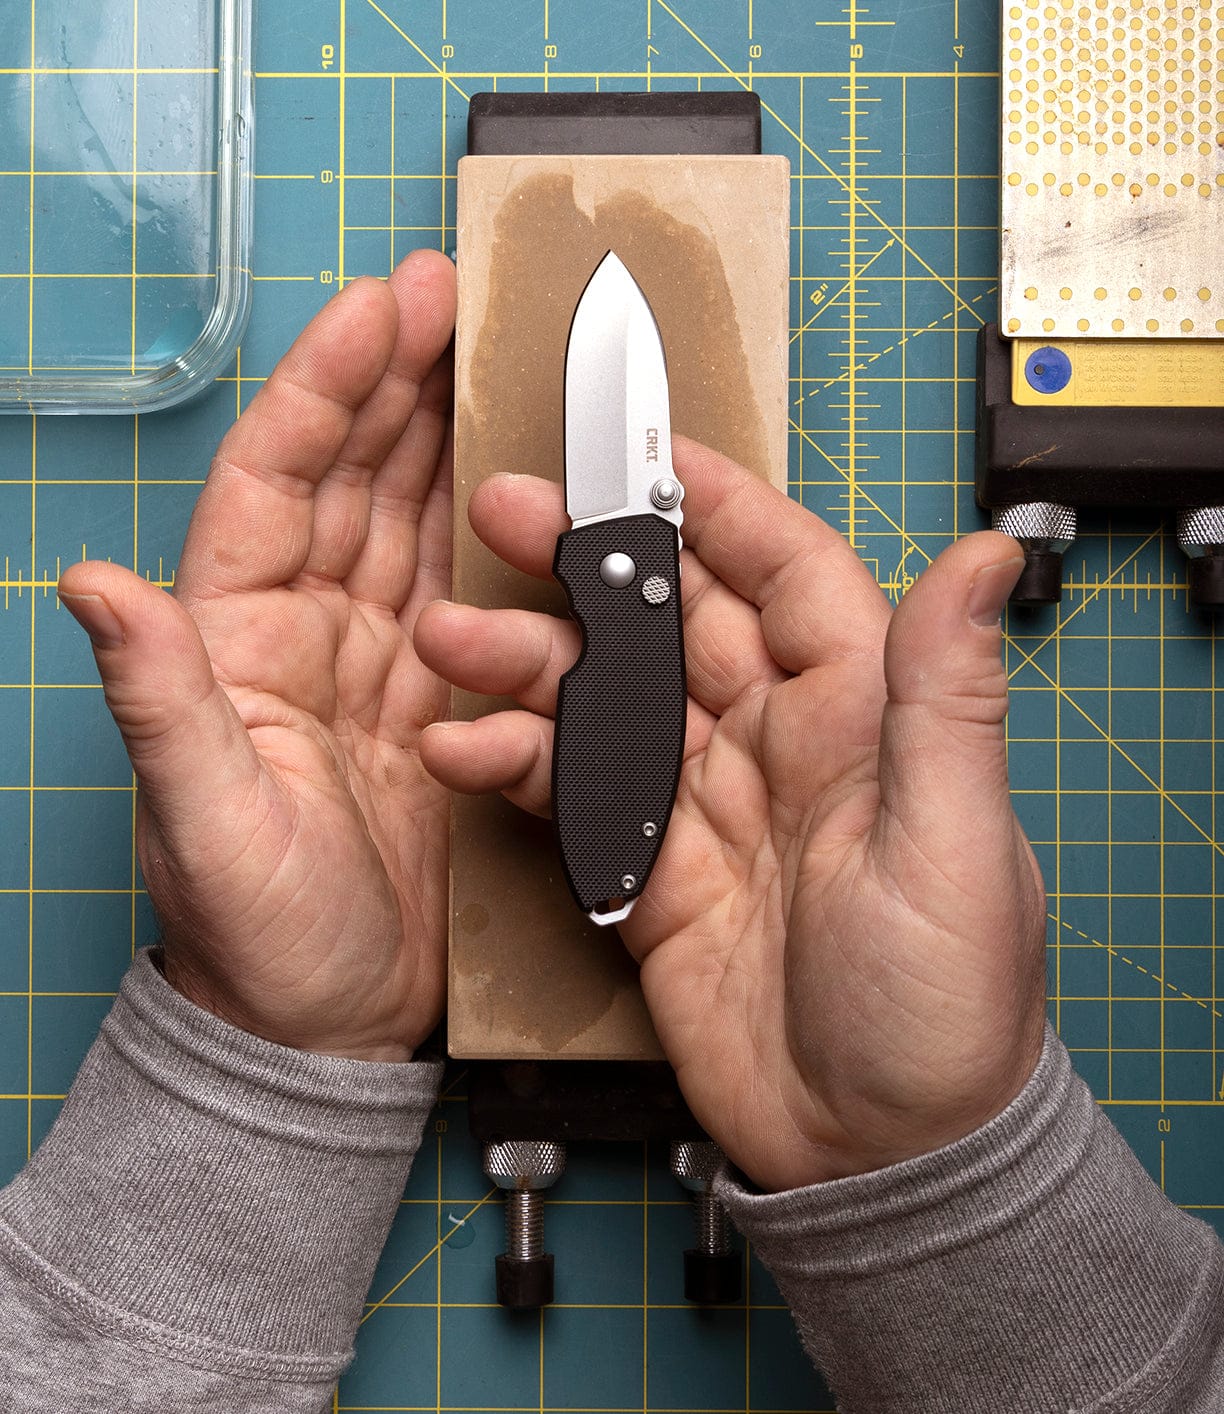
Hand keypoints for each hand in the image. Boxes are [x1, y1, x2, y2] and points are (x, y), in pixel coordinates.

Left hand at [58, 251, 456, 1060]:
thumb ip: (157, 699)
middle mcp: (303, 631)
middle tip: (454, 297)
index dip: (326, 386)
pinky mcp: (439, 702)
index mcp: (233, 639)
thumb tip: (88, 581)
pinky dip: (497, 531)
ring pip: (413, 520)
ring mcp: (376, 661)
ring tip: (494, 360)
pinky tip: (528, 486)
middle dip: (397, 381)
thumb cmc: (254, 936)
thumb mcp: (205, 821)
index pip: (276, 481)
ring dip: (449, 437)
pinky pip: (469, 593)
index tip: (380, 306)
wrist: (325, 1024)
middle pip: (351, 478)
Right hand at [415, 438, 1047, 1188]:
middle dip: (588, 559)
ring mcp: (706, 804)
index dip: (715, 506)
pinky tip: (463, 748)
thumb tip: (989, 554)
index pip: (786, 573)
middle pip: (673, 620)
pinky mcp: (650, 870)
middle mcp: (777, 741)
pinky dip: (517, 765)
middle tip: (500, 508)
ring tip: (450, 640)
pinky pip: (576, 792)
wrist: (874, 1154)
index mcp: (859, 714)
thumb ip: (947, 697)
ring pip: (606, 698)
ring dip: (528, 663)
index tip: (642, 449)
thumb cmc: (944, 1008)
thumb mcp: (953, 847)